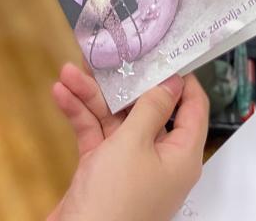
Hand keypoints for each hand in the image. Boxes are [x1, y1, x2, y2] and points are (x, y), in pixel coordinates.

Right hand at [49, 64, 208, 220]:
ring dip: (92, 96)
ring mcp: (129, 166)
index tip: (164, 51)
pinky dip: (80, 116)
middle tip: (107, 57)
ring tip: (70, 71)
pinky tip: (62, 95)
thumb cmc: (115, 204)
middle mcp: (159, 159)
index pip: (192, 107)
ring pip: (116, 120)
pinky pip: (95, 136)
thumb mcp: (135, 144)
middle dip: (123, 83)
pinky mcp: (102, 172)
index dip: (180, 78)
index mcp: (181, 155)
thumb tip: (171, 82)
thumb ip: (151, 108)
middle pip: (147, 109)